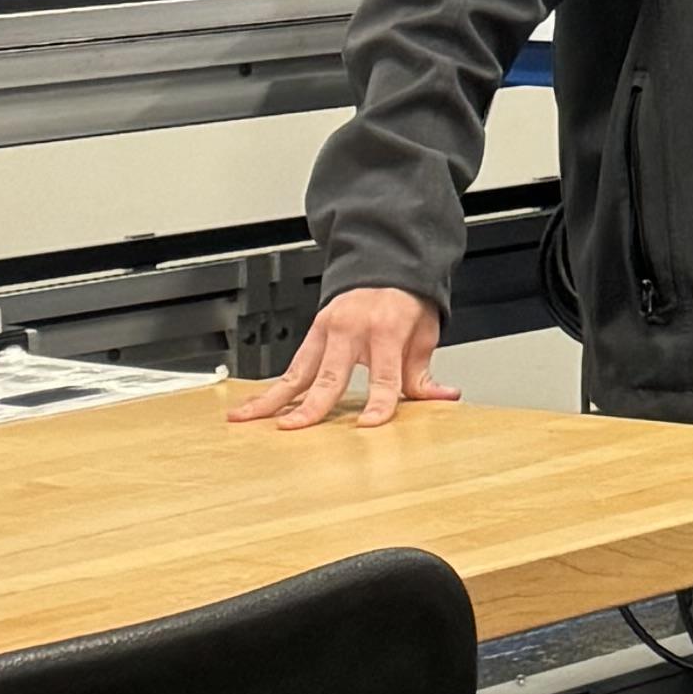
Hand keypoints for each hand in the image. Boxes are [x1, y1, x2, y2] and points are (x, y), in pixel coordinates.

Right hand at [233, 285, 451, 425]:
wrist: (386, 266)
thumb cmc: (406, 302)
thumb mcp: (424, 332)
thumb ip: (424, 372)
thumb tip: (444, 398)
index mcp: (386, 329)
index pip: (384, 375)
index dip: (379, 402)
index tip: (369, 425)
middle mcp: (351, 329)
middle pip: (329, 374)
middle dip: (311, 404)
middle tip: (294, 428)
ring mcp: (327, 330)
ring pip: (298, 371)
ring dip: (272, 397)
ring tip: (248, 418)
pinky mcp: (313, 333)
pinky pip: (293, 365)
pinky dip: (273, 387)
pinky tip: (256, 406)